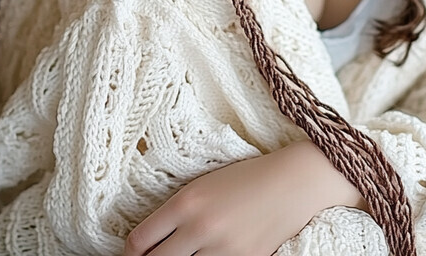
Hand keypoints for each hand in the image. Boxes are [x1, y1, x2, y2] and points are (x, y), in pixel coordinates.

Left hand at [122, 139, 367, 255]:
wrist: (294, 181)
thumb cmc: (248, 177)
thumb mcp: (206, 185)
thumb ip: (179, 212)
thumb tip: (151, 241)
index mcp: (187, 201)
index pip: (139, 241)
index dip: (130, 254)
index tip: (132, 254)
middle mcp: (201, 228)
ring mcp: (223, 251)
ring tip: (185, 252)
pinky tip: (208, 255)